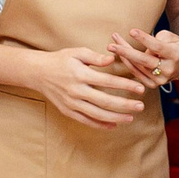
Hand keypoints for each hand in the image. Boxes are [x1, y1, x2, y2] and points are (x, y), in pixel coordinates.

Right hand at [29, 45, 144, 129]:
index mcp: (81, 75)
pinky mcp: (67, 111)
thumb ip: (95, 57)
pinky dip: (100, 124)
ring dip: (116, 117)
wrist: (38, 72)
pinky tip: (113, 125)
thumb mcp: (77, 53)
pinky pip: (86, 120)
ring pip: (97, 114)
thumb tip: (112, 60)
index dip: (125, 86)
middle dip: (125, 105)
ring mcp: (71, 103)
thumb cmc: (60, 60)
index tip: (140, 88)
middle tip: (141, 106)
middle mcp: (76, 91)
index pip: (108, 82)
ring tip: (130, 118)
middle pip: (105, 101)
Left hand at [108, 28, 178, 86]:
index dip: (144, 39)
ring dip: (123, 55)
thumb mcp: (170, 37)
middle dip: (126, 52)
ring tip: (112, 44)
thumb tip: (140, 47)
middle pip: (144, 60)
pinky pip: (136, 73)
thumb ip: (155, 40)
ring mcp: (160, 79)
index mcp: (175, 54)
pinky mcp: (153, 85)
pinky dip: (127, 63)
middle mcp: (168, 69)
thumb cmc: (173, 45)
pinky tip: (119, 54)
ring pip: (137, 66)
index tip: (131, 31)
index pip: (157, 46)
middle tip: (111, 45)